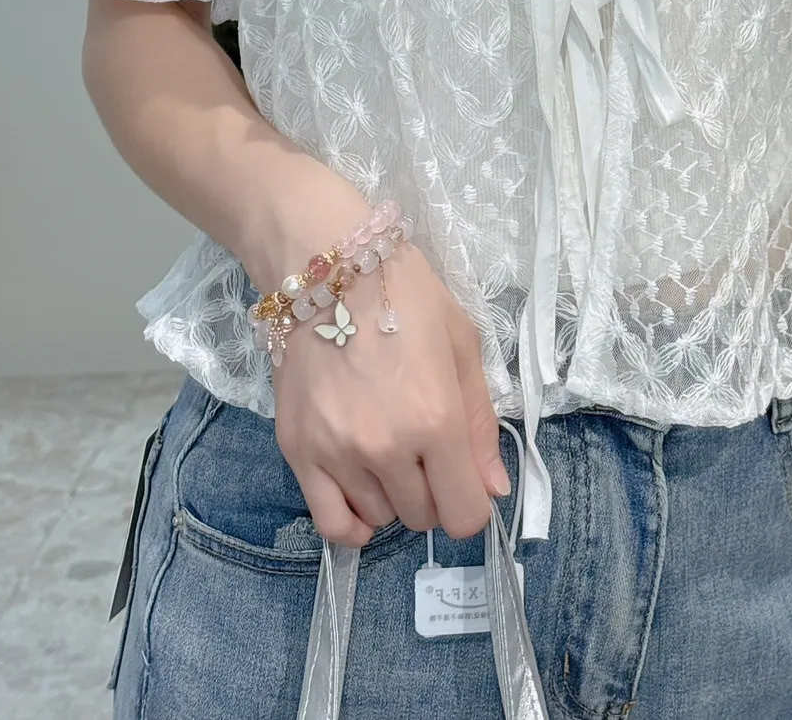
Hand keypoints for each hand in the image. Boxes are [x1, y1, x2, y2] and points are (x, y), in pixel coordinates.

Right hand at [273, 242, 509, 547]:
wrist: (326, 268)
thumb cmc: (405, 296)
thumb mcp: (462, 345)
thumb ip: (481, 424)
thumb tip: (494, 489)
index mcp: (436, 419)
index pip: (464, 513)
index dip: (472, 502)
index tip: (464, 476)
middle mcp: (386, 448)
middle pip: (423, 517)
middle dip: (433, 491)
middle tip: (425, 448)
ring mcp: (336, 454)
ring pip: (381, 517)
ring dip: (393, 495)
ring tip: (388, 448)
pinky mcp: (297, 451)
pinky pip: (331, 523)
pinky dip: (353, 523)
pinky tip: (364, 496)